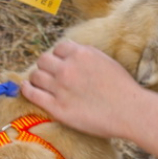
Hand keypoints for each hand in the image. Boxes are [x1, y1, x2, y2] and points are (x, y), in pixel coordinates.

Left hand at [21, 40, 143, 138]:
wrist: (129, 110)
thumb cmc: (122, 87)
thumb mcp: (105, 60)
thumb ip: (85, 55)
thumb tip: (71, 53)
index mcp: (80, 54)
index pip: (58, 48)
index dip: (58, 56)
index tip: (60, 63)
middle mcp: (67, 68)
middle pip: (43, 60)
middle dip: (46, 66)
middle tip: (49, 74)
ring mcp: (60, 88)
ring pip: (35, 75)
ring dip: (36, 77)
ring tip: (38, 82)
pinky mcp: (57, 107)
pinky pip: (32, 94)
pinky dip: (27, 89)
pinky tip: (27, 88)